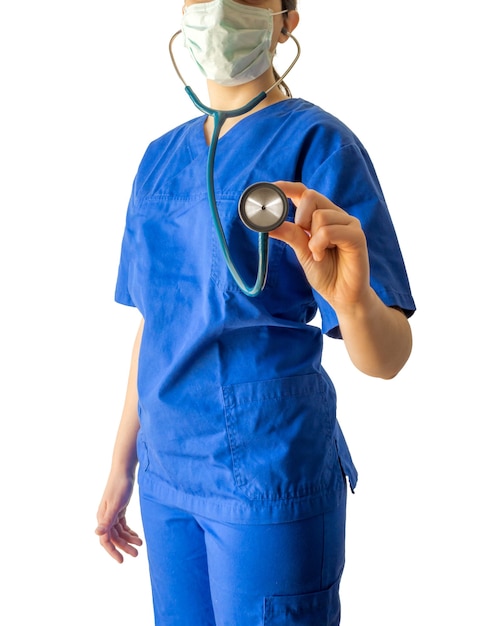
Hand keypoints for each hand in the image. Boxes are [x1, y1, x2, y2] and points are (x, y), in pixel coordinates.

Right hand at [95, 474, 141, 563]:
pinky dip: (129, 531)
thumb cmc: (120, 486)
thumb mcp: (116, 504)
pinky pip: (122, 525)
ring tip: (140, 544)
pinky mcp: (119, 509)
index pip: (105, 540)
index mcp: (102, 517)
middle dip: (124, 546)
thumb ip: (107, 520)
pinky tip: (136, 536)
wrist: (124, 470)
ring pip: (119, 532)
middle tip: (136, 554)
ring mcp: (112, 513)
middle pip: (114, 537)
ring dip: (128, 539)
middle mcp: (105, 517)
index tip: (122, 560)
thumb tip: (97, 533)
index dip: (113, 551)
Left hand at [270, 181, 370, 312]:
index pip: (304, 193)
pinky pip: (329, 231)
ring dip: (312, 240)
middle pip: (311, 196)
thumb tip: (267, 223)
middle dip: (300, 217)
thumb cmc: (325, 273)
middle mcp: (336, 215)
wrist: (341, 295)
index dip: (287, 188)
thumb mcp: (301, 252)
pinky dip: (320, 245)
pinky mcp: (356, 236)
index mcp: (321, 216)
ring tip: (318, 254)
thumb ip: (289, 234)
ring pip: (320, 216)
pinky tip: (323, 256)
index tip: (272, 188)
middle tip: (303, 238)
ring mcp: (348, 224)